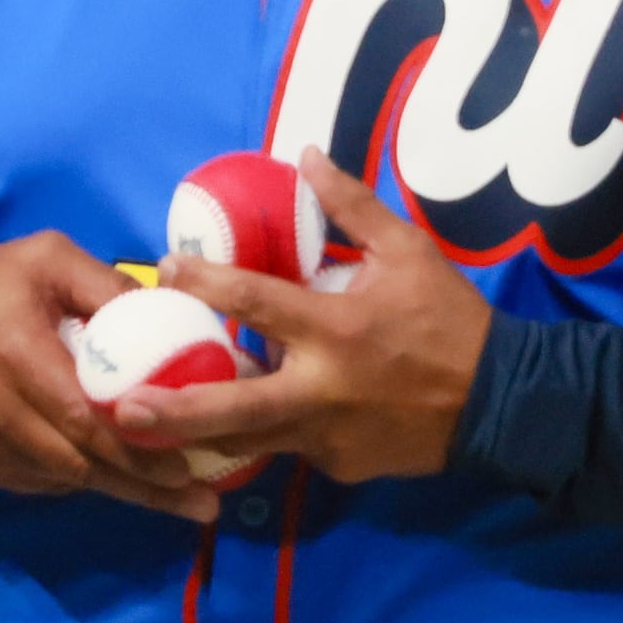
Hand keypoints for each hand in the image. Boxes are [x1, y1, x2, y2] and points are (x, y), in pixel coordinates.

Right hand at [0, 234, 221, 519]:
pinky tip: (111, 477)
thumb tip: (172, 310)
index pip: (85, 418)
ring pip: (63, 479)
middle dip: (144, 485)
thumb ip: (106, 285)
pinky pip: (37, 480)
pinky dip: (77, 479)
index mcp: (17, 353)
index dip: (139, 448)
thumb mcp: (47, 259)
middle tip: (199, 501)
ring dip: (118, 488)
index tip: (189, 466)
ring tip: (173, 499)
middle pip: (81, 463)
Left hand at [125, 153, 493, 481]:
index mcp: (337, 329)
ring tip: (139, 435)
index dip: (205, 283)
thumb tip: (305, 154)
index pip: (255, 303)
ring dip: (196, 436)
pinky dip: (261, 436)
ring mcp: (328, 437)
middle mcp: (323, 389)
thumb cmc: (451, 321)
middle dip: (174, 410)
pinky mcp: (338, 468)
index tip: (164, 267)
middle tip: (119, 409)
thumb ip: (352, 208)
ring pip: (250, 440)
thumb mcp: (409, 252)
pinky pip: (289, 447)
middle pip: (235, 406)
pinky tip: (218, 435)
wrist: (503, 404)